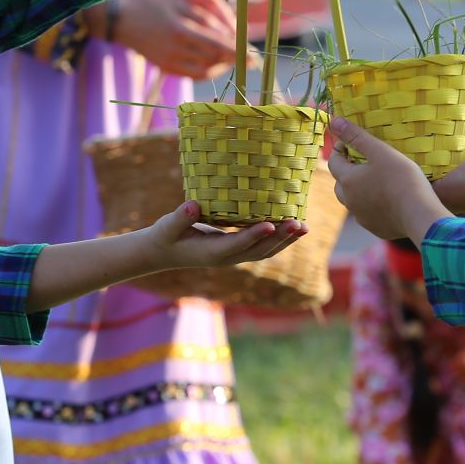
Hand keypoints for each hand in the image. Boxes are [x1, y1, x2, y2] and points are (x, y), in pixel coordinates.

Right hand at [111, 0, 234, 79]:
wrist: (122, 22)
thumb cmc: (153, 7)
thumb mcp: (180, 4)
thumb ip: (205, 19)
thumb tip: (229, 34)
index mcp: (180, 29)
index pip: (216, 45)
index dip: (238, 52)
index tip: (254, 57)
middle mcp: (175, 49)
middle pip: (213, 60)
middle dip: (232, 59)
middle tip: (245, 55)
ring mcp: (169, 62)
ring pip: (205, 70)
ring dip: (221, 65)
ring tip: (229, 57)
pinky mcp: (165, 69)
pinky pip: (193, 75)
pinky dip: (207, 71)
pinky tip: (213, 62)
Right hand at [136, 202, 306, 270]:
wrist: (161, 254)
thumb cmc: (163, 237)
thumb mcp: (167, 227)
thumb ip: (180, 217)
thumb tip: (193, 204)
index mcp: (211, 253)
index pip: (236, 245)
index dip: (254, 236)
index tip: (270, 224)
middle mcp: (227, 258)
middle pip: (259, 251)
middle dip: (280, 238)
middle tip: (299, 224)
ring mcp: (233, 256)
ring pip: (265, 252)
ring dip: (285, 240)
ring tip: (303, 226)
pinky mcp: (236, 250)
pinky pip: (261, 246)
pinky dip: (278, 238)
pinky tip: (290, 226)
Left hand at [327, 117, 446, 241]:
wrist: (420, 215)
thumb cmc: (401, 178)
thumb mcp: (380, 151)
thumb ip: (357, 136)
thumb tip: (334, 121)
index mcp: (347, 180)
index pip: (334, 161)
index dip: (341, 149)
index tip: (353, 142)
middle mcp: (349, 201)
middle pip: (340, 182)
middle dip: (348, 170)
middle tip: (364, 160)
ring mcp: (361, 217)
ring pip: (353, 199)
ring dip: (359, 188)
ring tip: (376, 179)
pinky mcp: (375, 228)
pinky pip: (368, 213)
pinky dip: (372, 204)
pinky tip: (388, 198)